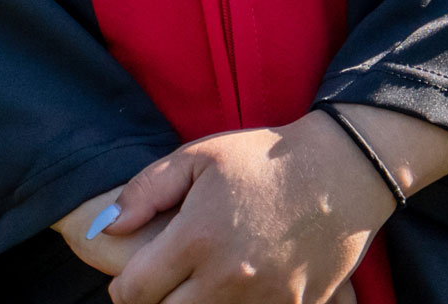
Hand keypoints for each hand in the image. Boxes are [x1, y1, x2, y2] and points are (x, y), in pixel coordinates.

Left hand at [73, 116, 390, 303]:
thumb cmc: (262, 160)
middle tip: (163, 282)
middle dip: (158, 300)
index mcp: (197, 239)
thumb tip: (107, 226)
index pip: (137, 292)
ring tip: (198, 282)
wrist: (340, 172)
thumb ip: (145, 191)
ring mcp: (266, 300)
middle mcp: (229, 278)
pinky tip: (237, 285)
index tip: (130, 278)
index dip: (124, 288)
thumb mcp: (197, 157)